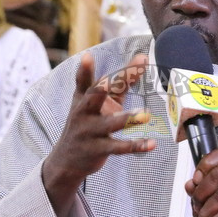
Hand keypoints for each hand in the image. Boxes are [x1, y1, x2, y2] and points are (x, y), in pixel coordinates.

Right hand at [42, 52, 155, 216]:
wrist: (66, 160)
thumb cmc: (87, 122)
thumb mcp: (97, 102)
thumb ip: (120, 81)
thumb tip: (142, 57)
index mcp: (84, 98)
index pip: (86, 81)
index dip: (85, 69)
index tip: (87, 56)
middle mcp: (84, 113)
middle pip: (93, 98)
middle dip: (101, 89)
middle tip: (109, 80)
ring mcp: (91, 132)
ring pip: (111, 124)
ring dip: (128, 119)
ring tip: (146, 115)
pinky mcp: (99, 150)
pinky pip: (120, 148)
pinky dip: (136, 146)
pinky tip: (151, 144)